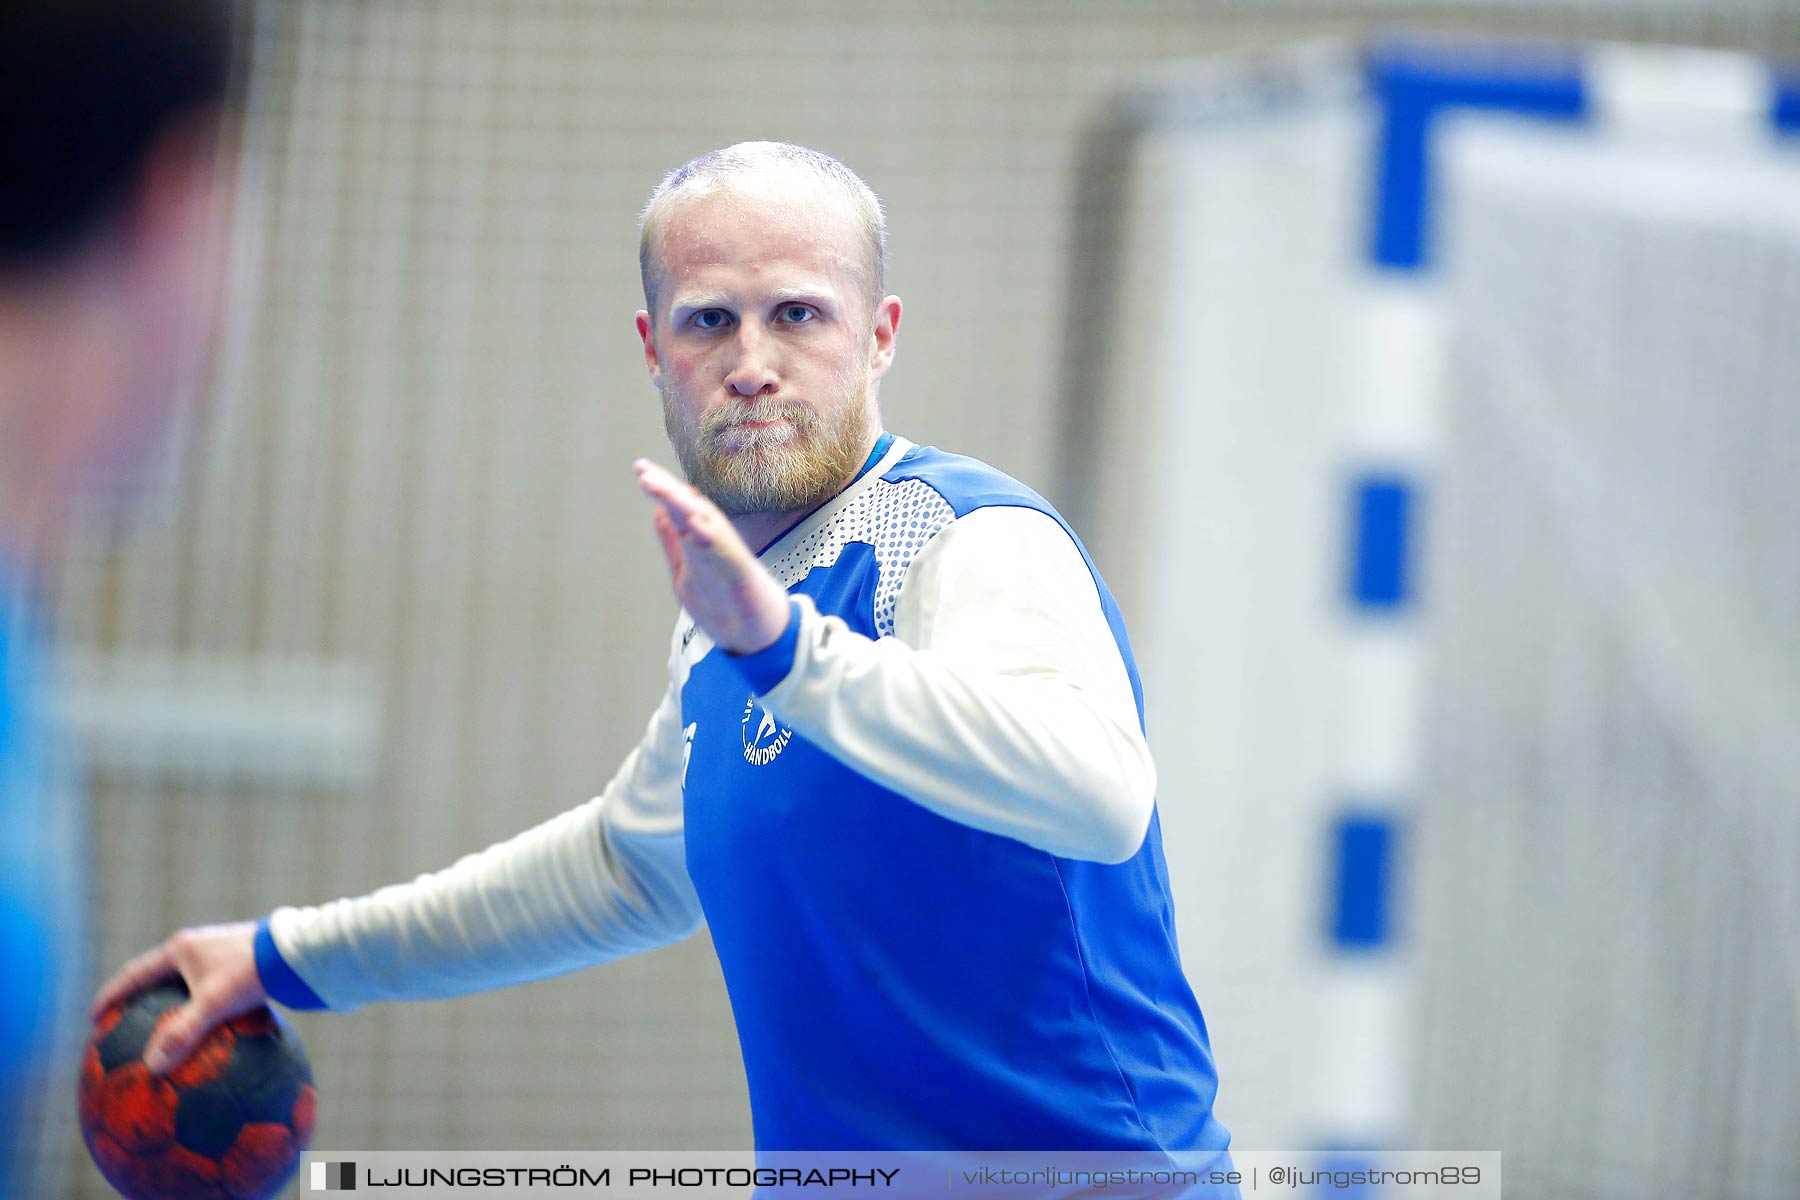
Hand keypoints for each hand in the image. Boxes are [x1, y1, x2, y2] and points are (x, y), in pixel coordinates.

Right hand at [89, 921, 266, 1075]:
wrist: (297, 951)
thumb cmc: (253, 971)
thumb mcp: (215, 1003)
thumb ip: (183, 1033)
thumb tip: (152, 1067)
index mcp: (182, 949)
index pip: (134, 974)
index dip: (111, 995)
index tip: (93, 1018)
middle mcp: (198, 946)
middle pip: (157, 977)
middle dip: (139, 1001)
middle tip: (123, 1026)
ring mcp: (220, 953)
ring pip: (186, 984)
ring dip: (172, 1006)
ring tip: (163, 1033)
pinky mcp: (241, 963)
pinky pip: (211, 991)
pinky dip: (202, 1011)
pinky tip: (209, 1036)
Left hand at [633, 459, 791, 654]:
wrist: (759, 637)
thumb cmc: (727, 604)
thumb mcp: (686, 572)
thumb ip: (673, 543)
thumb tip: (657, 512)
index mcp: (699, 544)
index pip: (678, 510)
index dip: (661, 489)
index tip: (641, 469)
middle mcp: (713, 545)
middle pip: (690, 510)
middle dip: (668, 490)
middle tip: (644, 472)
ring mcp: (727, 559)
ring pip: (707, 524)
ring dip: (684, 505)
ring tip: (660, 487)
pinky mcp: (741, 576)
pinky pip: (727, 554)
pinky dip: (712, 537)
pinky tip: (696, 523)